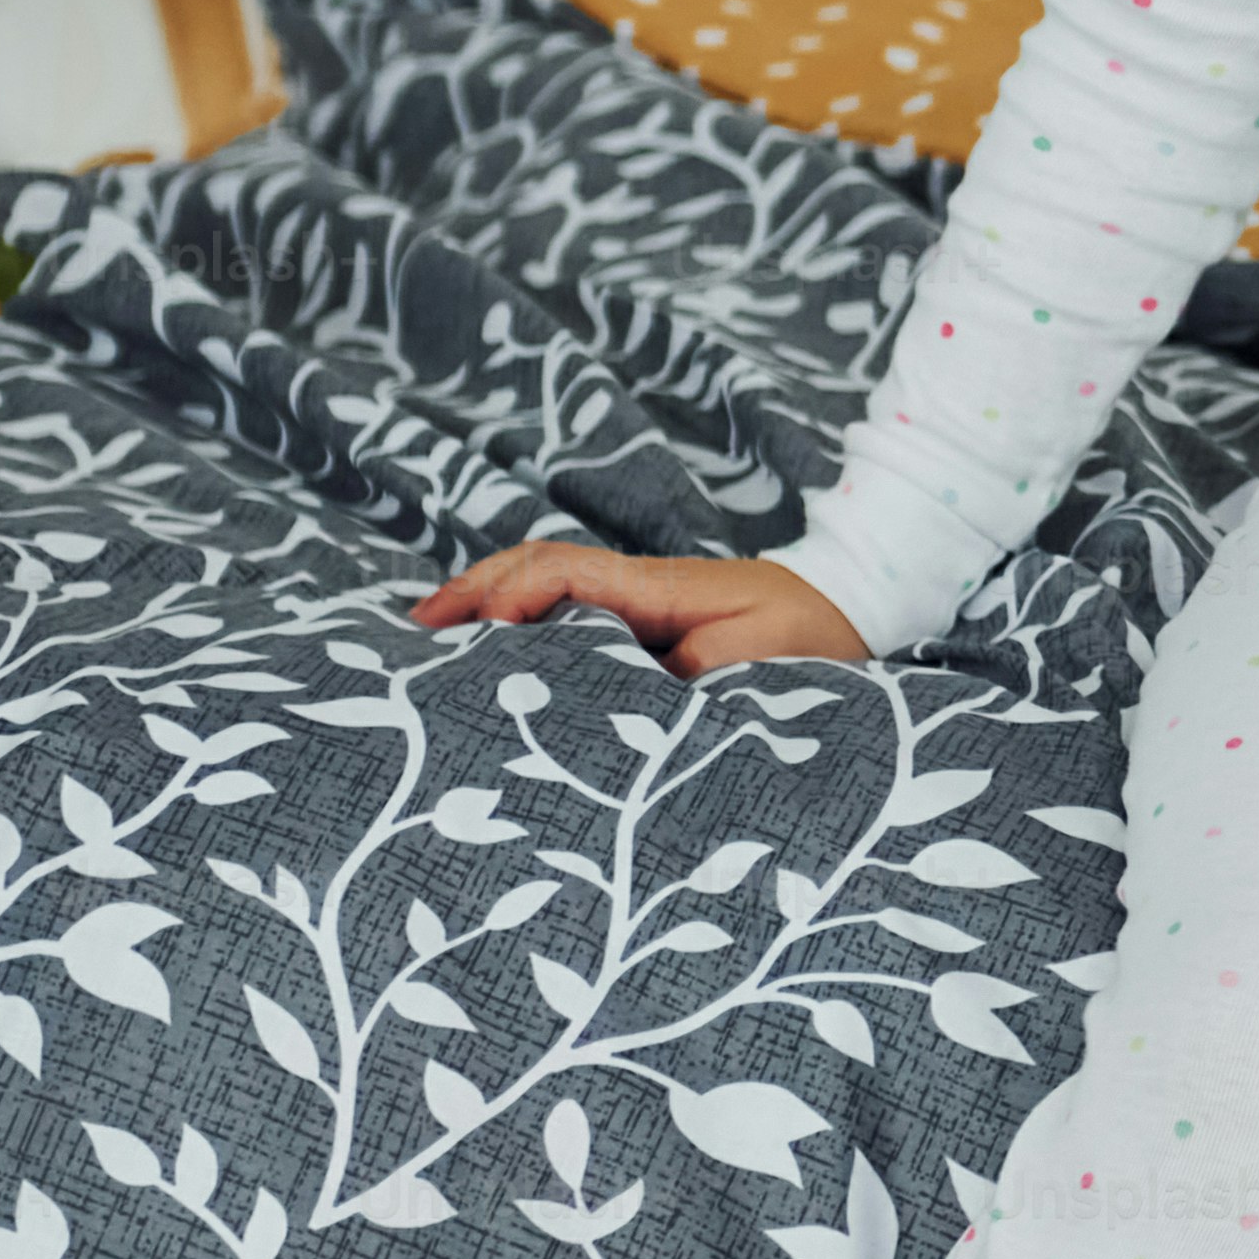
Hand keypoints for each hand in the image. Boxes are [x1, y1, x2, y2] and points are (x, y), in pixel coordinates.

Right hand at [404, 542, 870, 676]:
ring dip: (486, 605)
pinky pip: (566, 616)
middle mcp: (631, 588)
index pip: (562, 574)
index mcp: (652, 588)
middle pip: (533, 570)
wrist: (846, 611)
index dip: (511, 596)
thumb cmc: (806, 635)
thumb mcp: (758, 658)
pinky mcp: (639, 627)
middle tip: (411, 632)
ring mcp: (631, 604)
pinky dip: (519, 624)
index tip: (473, 632)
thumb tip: (633, 689)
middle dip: (471, 594)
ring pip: (542, 589)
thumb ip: (696, 672)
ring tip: (427, 639)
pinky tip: (490, 655)